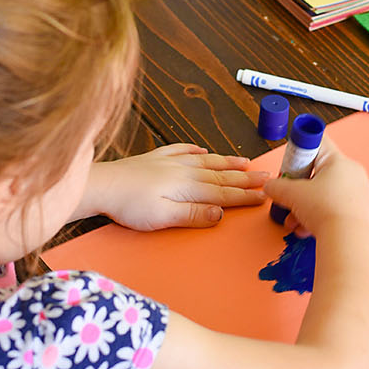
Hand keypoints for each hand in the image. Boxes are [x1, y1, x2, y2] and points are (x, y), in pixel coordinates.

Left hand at [80, 143, 269, 230]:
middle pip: (221, 174)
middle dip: (246, 177)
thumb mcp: (163, 218)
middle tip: (266, 177)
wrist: (101, 186)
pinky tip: (203, 150)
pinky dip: (196, 150)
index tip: (265, 196)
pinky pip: (182, 150)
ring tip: (246, 161)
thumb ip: (194, 214)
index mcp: (188, 187)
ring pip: (206, 161)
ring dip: (228, 161)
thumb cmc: (129, 206)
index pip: (224, 192)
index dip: (245, 195)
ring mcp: (170, 162)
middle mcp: (183, 170)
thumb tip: (221, 212)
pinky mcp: (155, 158)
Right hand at [264, 145, 368, 237]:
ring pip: (325, 194)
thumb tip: (269, 186)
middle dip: (299, 188)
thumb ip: (277, 186)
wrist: (348, 241)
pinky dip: (319, 216)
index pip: (317, 142)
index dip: (299, 152)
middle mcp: (352, 173)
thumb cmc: (326, 211)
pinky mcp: (360, 212)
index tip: (290, 166)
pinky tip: (305, 229)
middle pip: (318, 172)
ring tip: (293, 221)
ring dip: (305, 206)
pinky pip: (335, 208)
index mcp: (339, 161)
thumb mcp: (292, 194)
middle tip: (288, 197)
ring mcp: (359, 193)